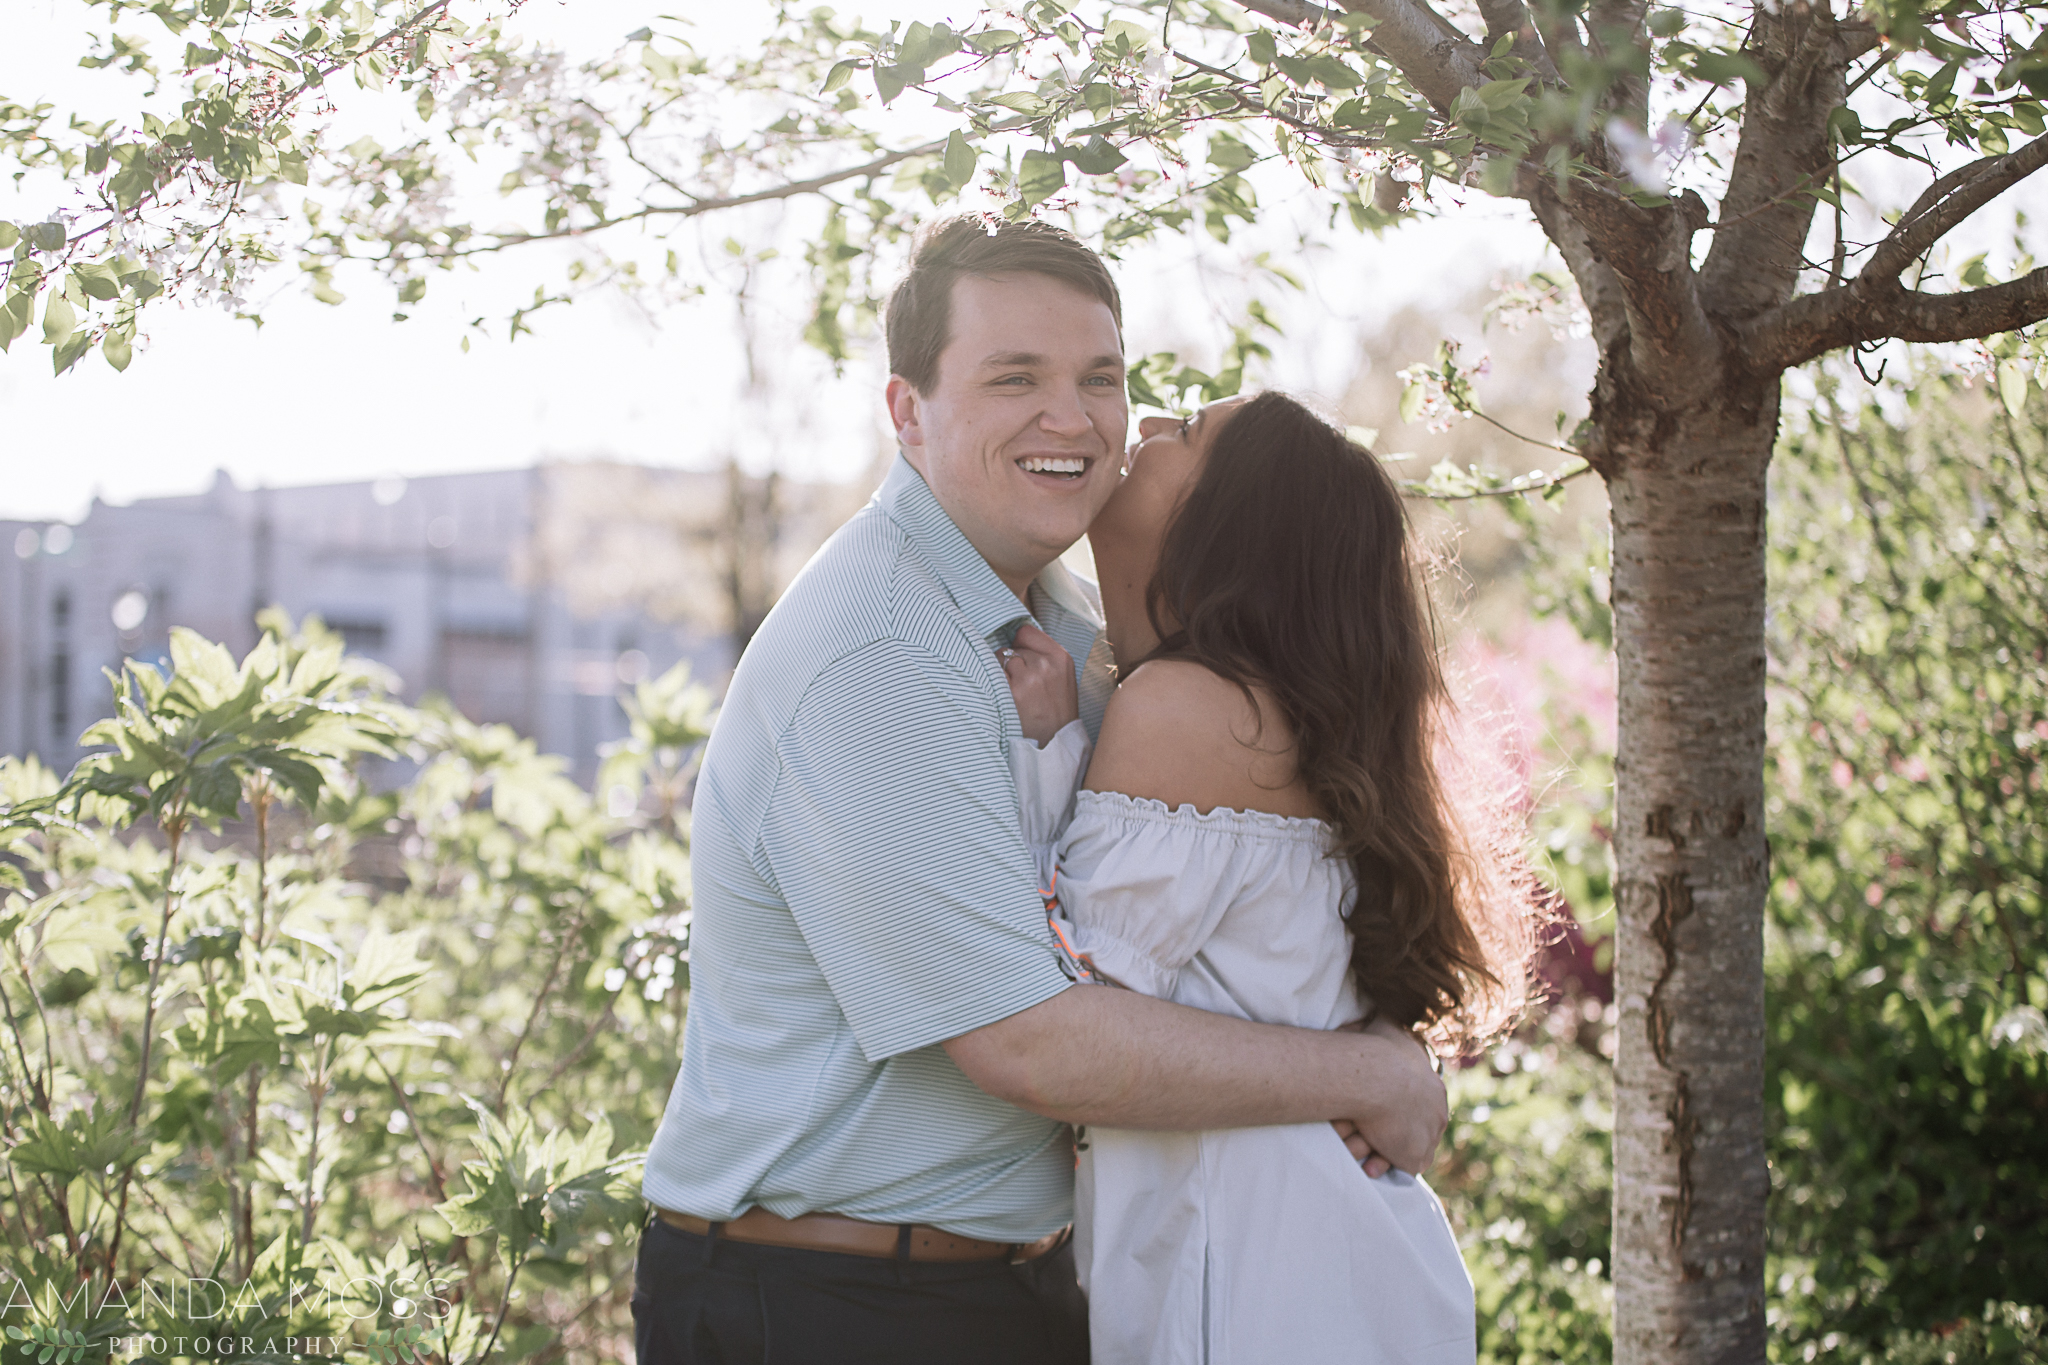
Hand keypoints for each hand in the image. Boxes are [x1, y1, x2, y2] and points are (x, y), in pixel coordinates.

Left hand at [1002, 623, 1078, 745]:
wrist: (1052, 747)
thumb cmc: (1055, 713)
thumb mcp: (1062, 679)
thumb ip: (1043, 656)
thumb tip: (1013, 637)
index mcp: (1061, 658)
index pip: (1026, 632)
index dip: (1020, 646)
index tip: (1022, 661)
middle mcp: (1045, 665)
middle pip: (1010, 647)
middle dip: (1011, 664)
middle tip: (1022, 688)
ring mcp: (1028, 678)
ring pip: (998, 659)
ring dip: (1000, 674)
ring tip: (1013, 695)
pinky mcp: (1011, 692)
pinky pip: (990, 674)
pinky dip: (991, 685)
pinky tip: (1003, 699)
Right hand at [1338, 1018, 1447, 1174]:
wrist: (1376, 1075)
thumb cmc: (1374, 1048)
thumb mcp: (1387, 1024)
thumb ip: (1388, 1018)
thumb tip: (1382, 1001)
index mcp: (1433, 1087)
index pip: (1419, 1104)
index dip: (1396, 1108)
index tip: (1377, 1109)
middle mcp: (1437, 1114)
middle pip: (1415, 1129)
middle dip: (1391, 1132)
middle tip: (1365, 1131)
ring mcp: (1429, 1137)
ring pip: (1406, 1149)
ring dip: (1382, 1149)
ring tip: (1358, 1147)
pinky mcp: (1416, 1157)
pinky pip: (1399, 1168)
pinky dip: (1381, 1165)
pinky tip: (1366, 1163)